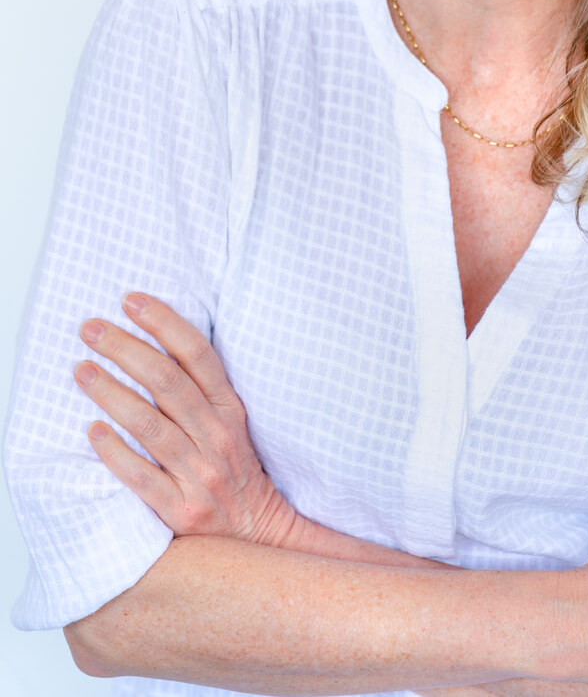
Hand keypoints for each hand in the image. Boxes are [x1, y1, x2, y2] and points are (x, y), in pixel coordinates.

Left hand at [73, 292, 297, 546]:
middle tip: (90, 328)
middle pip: (167, 383)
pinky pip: (142, 478)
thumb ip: (201, 391)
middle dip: (126, 349)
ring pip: (152, 426)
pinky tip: (93, 432)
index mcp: (230, 410)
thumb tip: (153, 346)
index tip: (131, 300)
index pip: (197, 355)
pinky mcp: (182, 511)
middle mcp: (218, 437)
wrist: (258, 535)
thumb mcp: (231, 423)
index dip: (164, 323)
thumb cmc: (234, 471)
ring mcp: (200, 475)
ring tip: (82, 370)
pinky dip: (117, 453)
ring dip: (113, 394)